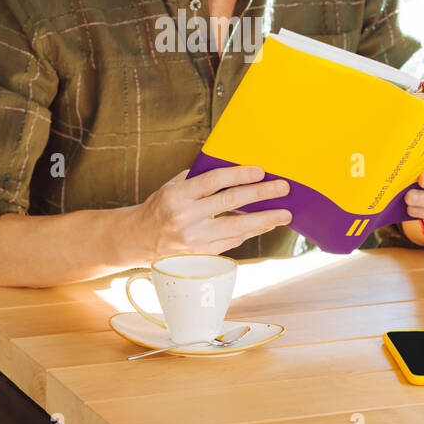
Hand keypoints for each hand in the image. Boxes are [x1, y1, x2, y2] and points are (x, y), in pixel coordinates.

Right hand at [134, 165, 292, 259]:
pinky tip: (264, 225)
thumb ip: (198, 178)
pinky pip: (231, 242)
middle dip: (260, 194)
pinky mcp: (200, 256)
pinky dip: (249, 233)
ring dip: (264, 220)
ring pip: (236, 228)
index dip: (239, 175)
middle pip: (230, 202)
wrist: (139, 239)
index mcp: (177, 196)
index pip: (214, 181)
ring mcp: (193, 240)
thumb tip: (232, 167)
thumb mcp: (172, 186)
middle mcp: (185, 218)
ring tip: (284, 214)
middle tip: (282, 187)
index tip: (260, 170)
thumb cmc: (161, 207)